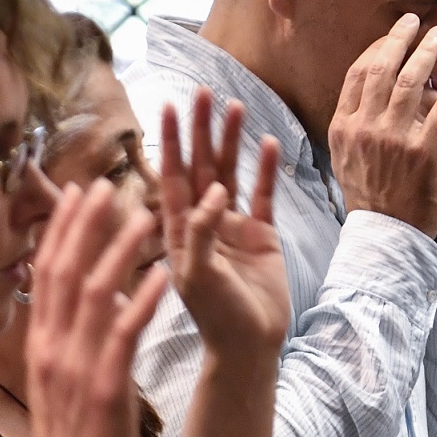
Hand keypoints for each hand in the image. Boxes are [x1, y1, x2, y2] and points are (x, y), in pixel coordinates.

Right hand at [25, 180, 168, 436]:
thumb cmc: (71, 429)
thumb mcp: (59, 373)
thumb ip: (71, 331)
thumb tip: (97, 292)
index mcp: (42, 338)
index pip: (48, 269)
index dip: (61, 227)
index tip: (76, 190)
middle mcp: (53, 343)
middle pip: (66, 268)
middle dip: (86, 223)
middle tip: (107, 183)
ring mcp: (76, 363)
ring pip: (95, 291)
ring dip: (119, 249)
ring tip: (145, 215)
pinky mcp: (104, 384)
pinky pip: (125, 332)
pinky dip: (142, 300)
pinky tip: (162, 274)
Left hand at [159, 88, 289, 356]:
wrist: (249, 344)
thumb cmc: (215, 315)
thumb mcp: (197, 275)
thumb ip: (201, 232)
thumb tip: (216, 193)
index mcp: (179, 230)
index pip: (172, 177)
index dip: (171, 142)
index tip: (169, 107)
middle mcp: (203, 222)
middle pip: (201, 166)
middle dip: (201, 130)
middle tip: (202, 93)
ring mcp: (233, 226)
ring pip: (231, 173)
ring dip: (231, 141)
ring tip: (235, 106)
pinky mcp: (261, 235)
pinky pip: (263, 195)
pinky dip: (265, 170)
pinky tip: (268, 143)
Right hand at [329, 14, 436, 236]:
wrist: (387, 236)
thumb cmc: (370, 196)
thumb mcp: (344, 157)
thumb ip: (350, 122)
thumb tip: (357, 87)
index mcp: (344, 126)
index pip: (358, 73)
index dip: (378, 47)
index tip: (395, 33)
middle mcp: (365, 128)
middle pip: (383, 68)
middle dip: (403, 38)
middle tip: (419, 21)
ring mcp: (394, 140)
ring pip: (411, 81)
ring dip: (431, 52)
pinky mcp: (424, 153)